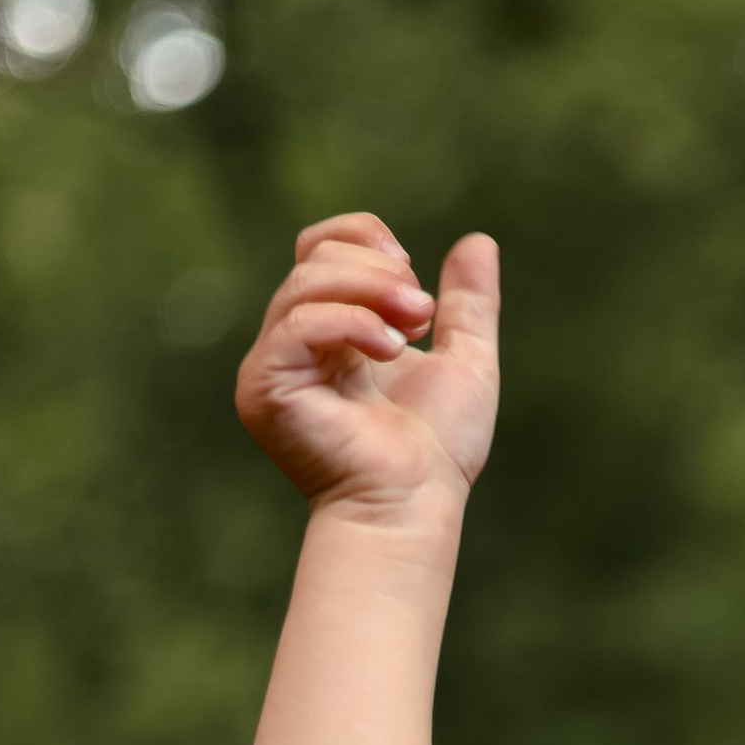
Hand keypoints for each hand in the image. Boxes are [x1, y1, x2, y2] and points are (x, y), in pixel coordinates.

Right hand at [235, 213, 500, 523]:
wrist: (413, 505)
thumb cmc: (436, 452)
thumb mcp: (466, 362)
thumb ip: (469, 305)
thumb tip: (480, 241)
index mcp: (331, 331)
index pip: (322, 249)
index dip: (366, 239)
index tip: (416, 276)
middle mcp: (293, 343)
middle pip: (316, 258)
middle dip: (380, 271)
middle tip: (422, 314)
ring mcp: (273, 364)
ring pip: (305, 282)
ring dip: (371, 291)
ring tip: (413, 328)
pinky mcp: (265, 386)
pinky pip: (297, 323)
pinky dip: (351, 323)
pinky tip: (389, 350)